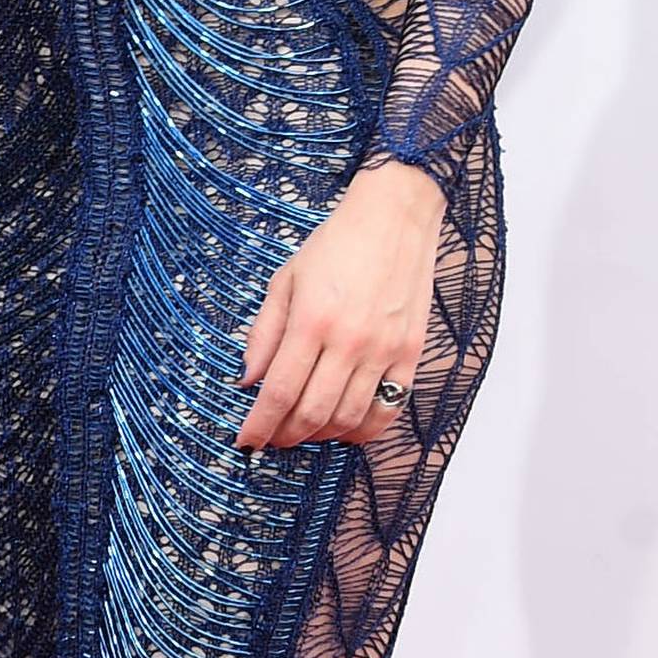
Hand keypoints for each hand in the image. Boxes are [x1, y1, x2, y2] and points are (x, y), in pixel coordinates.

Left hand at [236, 160, 444, 451]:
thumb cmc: (336, 244)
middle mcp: (349, 341)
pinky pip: (389, 409)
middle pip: (313, 413)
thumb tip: (248, 379)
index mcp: (312, 321)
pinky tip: (345, 429)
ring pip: (350, 418)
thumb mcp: (285, 279)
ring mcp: (384, 350)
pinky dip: (364, 429)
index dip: (260, 424)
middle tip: (272, 438)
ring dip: (322, 435)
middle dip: (286, 435)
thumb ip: (264, 333)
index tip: (246, 440)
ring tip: (304, 432)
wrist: (395, 217)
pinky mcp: (410, 353)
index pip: (280, 392)